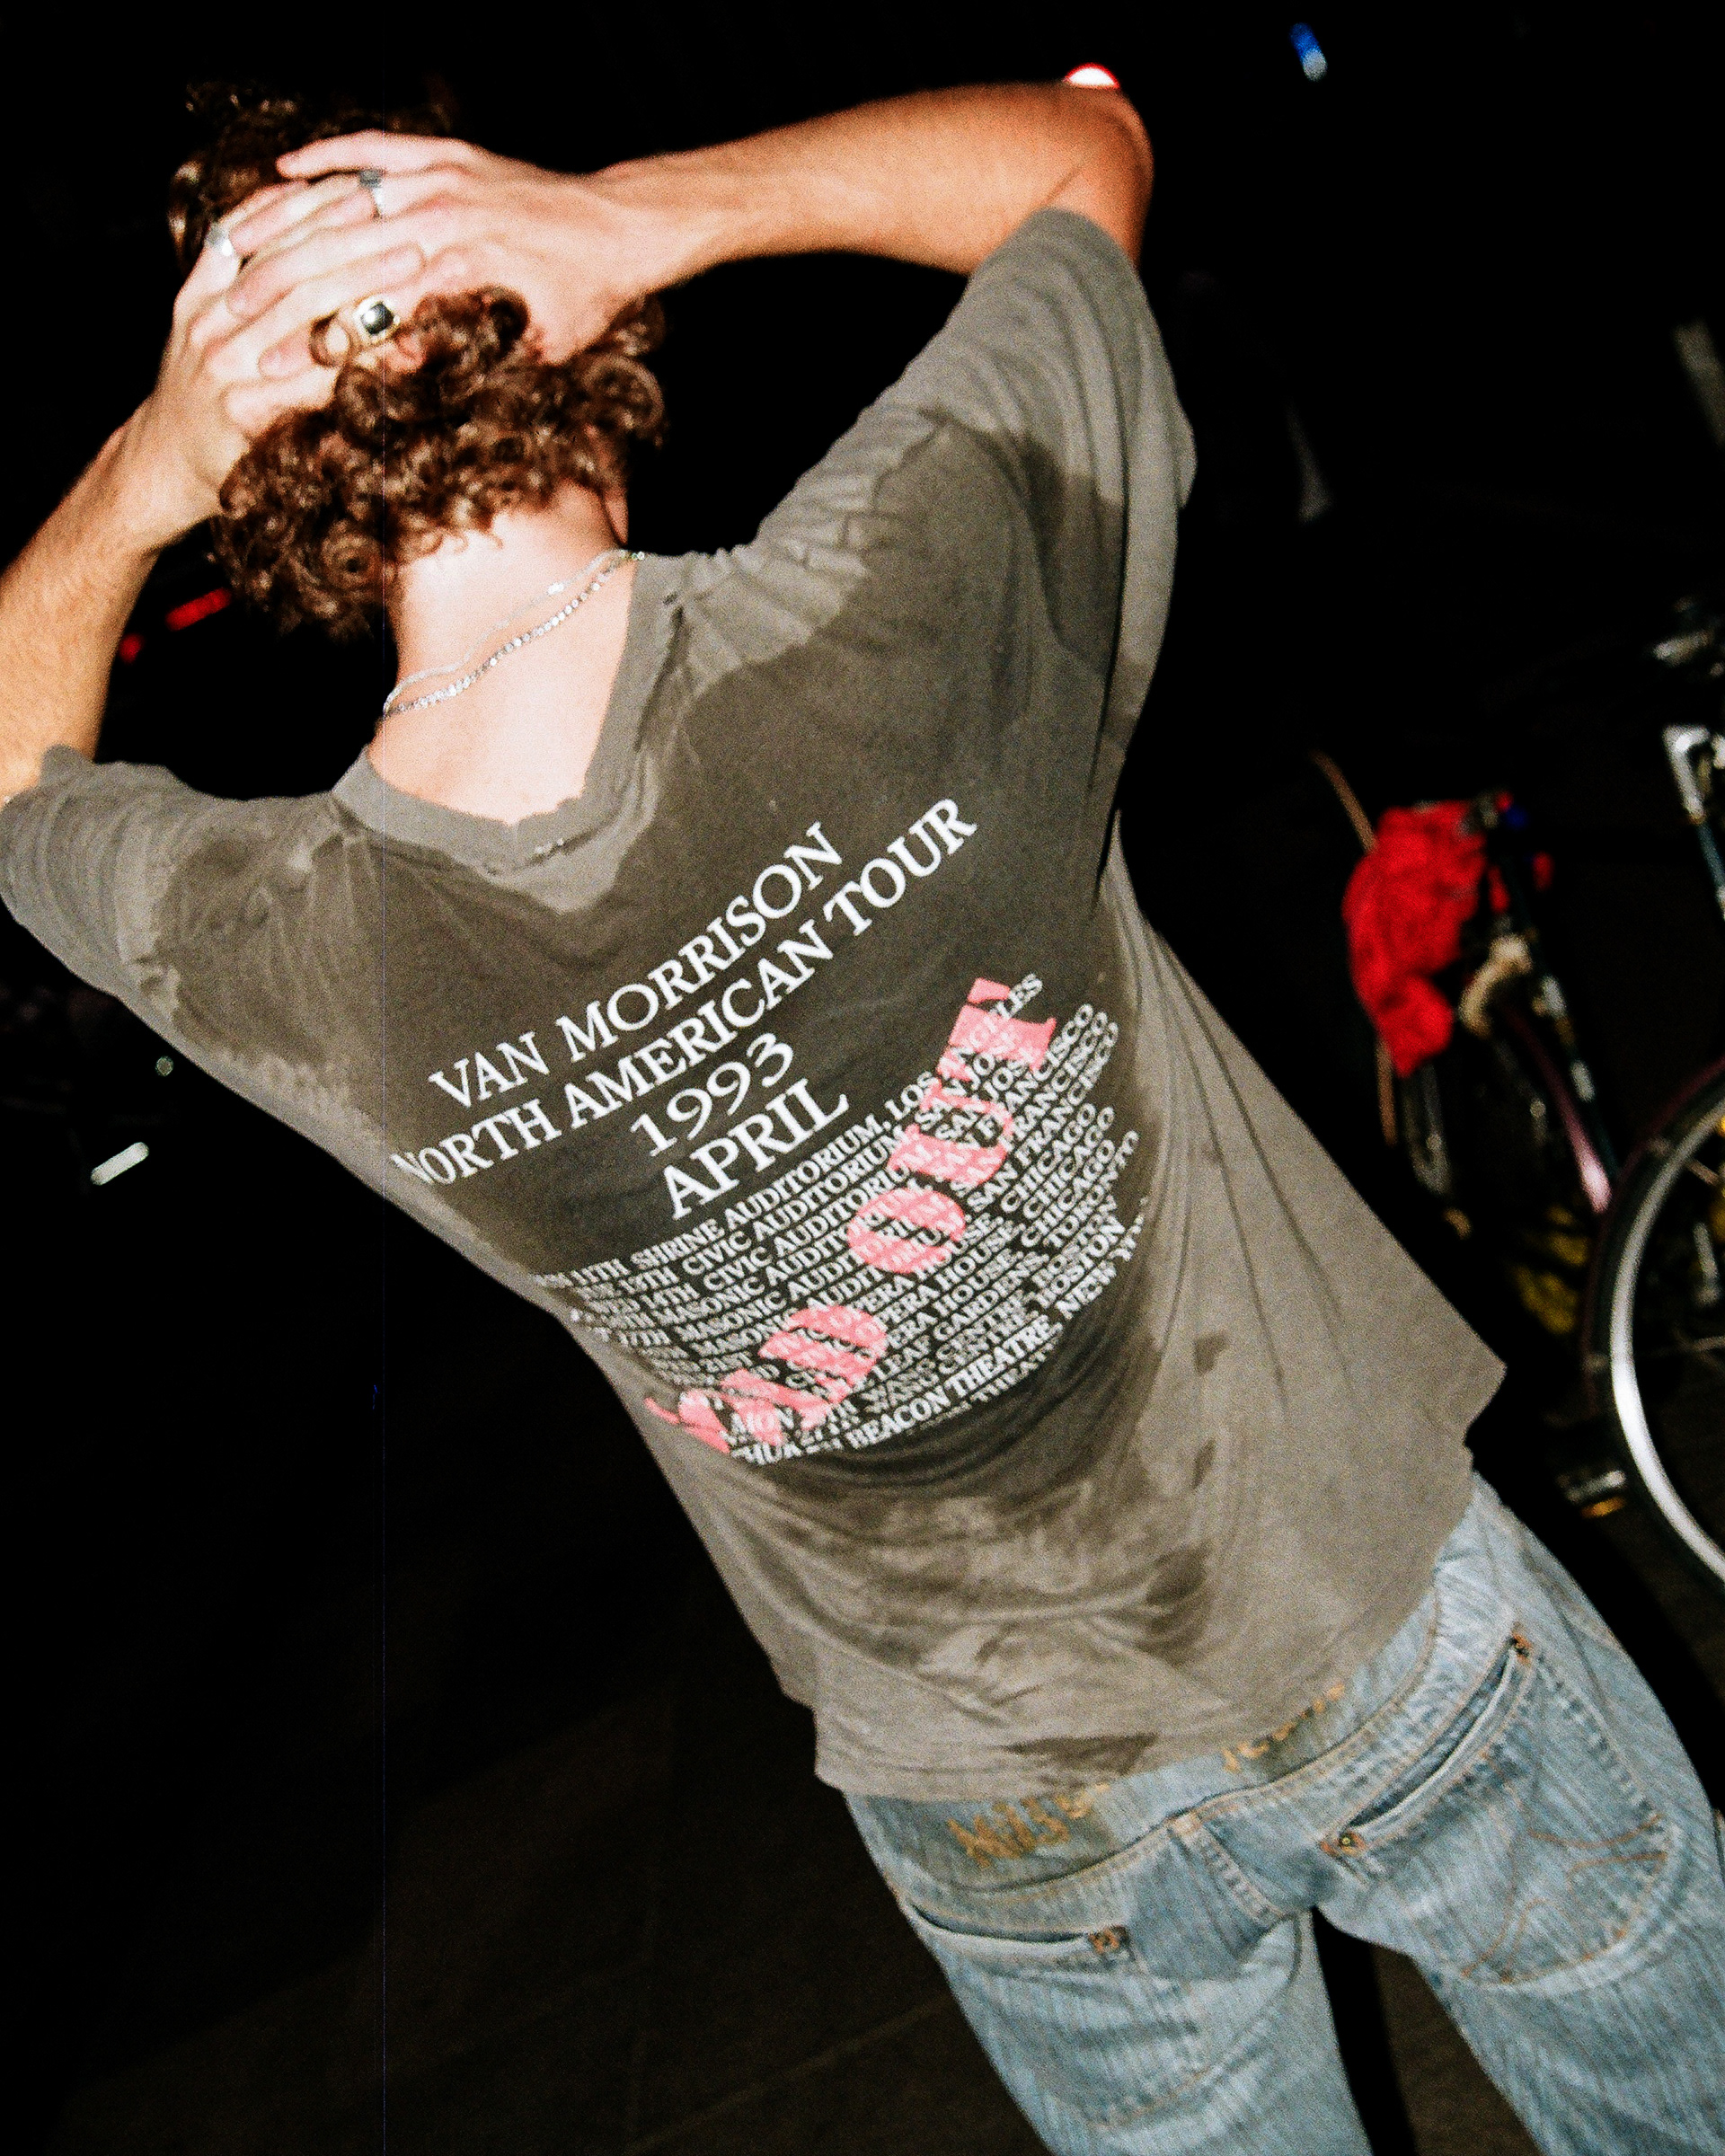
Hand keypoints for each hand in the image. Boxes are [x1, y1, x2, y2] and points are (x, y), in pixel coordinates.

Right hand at [115, 176, 424, 544]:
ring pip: (302, 312)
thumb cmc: (205, 395)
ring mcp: (224, 365)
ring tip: (412, 270)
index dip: (312, 206)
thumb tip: (304, 237)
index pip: (261, 231)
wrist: (164, 464)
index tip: (360, 186)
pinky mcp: (244, 409)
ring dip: (363, 286)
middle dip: (351, 240)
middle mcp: (210, 320)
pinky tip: (398, 342)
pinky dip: (357, 355)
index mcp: (203, 291)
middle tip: (404, 224)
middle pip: (289, 265)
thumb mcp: (212, 327)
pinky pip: (312, 376)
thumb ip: (245, 281)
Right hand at [270, 131, 670, 364]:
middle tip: (232, 318)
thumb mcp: (534, 348)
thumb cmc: (583, 301)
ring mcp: (442, 179)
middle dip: (284, 291)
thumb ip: (468, 358)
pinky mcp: (446, 154)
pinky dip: (330, 156)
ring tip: (238, 252)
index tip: (271, 374)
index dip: (318, 346)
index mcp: (460, 273)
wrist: (619, 231)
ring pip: (346, 200)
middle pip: (343, 255)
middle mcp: (444, 218)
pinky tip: (286, 170)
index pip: (370, 313)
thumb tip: (400, 375)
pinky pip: (375, 147)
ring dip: (288, 225)